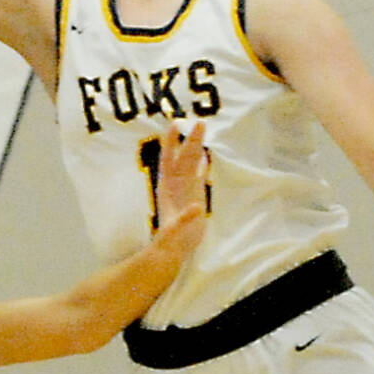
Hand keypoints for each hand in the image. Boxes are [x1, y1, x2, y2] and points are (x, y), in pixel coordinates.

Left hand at [154, 122, 207, 249]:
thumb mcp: (175, 231)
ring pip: (192, 164)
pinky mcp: (194, 196)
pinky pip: (198, 176)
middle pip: (185, 158)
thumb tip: (196, 208)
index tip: (174, 125)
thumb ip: (184, 220)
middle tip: (201, 122)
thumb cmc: (170, 241)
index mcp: (167, 188)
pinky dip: (202, 165)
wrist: (171, 250)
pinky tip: (206, 155)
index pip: (169, 160)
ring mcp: (185, 189)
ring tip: (203, 130)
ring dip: (197, 148)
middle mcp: (176, 184)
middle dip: (191, 140)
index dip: (171, 143)